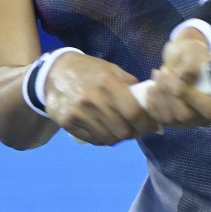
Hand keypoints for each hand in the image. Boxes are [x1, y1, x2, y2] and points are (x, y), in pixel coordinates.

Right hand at [44, 53, 159, 145]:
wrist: (55, 72)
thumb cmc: (90, 71)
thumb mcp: (113, 71)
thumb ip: (133, 89)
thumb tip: (155, 114)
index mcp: (107, 83)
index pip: (134, 113)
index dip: (146, 124)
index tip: (151, 126)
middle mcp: (92, 99)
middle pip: (122, 131)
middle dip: (133, 133)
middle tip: (136, 129)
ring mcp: (78, 113)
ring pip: (109, 139)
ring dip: (118, 137)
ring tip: (119, 128)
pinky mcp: (67, 123)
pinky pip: (94, 140)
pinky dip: (103, 138)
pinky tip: (104, 129)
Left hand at [144, 30, 210, 129]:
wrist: (181, 58)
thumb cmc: (192, 53)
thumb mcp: (195, 51)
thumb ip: (192, 65)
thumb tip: (182, 81)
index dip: (196, 98)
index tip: (183, 78)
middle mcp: (207, 115)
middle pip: (188, 116)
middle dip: (172, 93)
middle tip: (166, 71)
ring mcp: (190, 122)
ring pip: (172, 118)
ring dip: (161, 95)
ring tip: (160, 73)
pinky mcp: (174, 121)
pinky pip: (159, 118)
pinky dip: (153, 101)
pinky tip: (153, 86)